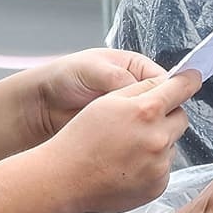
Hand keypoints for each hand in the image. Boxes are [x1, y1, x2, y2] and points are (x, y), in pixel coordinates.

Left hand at [31, 49, 165, 139]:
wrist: (43, 104)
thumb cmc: (65, 77)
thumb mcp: (94, 69)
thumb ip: (120, 78)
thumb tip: (145, 90)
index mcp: (136, 68)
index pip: (165, 81)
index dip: (169, 93)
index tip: (168, 105)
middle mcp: (137, 89)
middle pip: (164, 105)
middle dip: (158, 114)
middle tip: (147, 123)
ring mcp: (131, 113)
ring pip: (152, 125)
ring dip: (145, 131)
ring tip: (133, 134)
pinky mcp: (123, 133)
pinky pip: (137, 139)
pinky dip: (135, 142)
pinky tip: (128, 144)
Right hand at [46, 70, 201, 212]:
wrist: (65, 180)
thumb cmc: (80, 138)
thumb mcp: (108, 101)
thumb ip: (142, 88)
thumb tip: (168, 82)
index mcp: (146, 111)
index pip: (180, 89)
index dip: (188, 81)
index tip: (192, 78)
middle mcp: (158, 138)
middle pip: (181, 119)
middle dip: (167, 116)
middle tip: (142, 122)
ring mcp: (160, 165)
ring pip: (171, 145)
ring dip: (158, 142)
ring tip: (127, 149)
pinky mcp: (158, 186)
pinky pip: (164, 169)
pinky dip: (152, 165)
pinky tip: (127, 166)